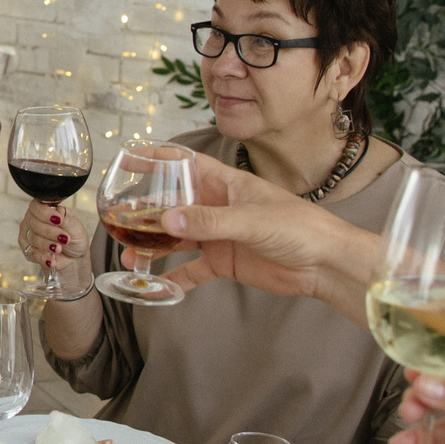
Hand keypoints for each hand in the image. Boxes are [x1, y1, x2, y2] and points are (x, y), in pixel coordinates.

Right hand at [15, 196, 88, 272]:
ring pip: (33, 238)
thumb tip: (58, 211)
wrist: (74, 257)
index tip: (58, 220)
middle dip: (50, 232)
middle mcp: (33, 220)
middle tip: (64, 238)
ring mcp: (28, 235)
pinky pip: (32, 253)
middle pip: (34, 223)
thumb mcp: (75, 226)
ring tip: (59, 249)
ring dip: (47, 245)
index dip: (45, 213)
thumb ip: (65, 218)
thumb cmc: (74, 237)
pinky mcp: (28, 250)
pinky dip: (43, 257)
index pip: (36, 207)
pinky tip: (51, 261)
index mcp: (44, 209)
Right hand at [151, 154, 374, 321]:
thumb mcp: (251, 220)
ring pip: (177, 238)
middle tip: (119, 222)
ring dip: (153, 247)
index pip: (186, 164)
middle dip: (146, 213)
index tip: (131, 158)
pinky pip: (192, 270)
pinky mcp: (226, 262)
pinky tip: (155, 285)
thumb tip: (167, 219)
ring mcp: (221, 236)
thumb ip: (208, 221)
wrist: (326, 264)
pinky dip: (175, 277)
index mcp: (227, 184)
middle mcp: (219, 207)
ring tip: (129, 257)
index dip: (159, 159)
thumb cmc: (300, 228)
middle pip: (174, 205)